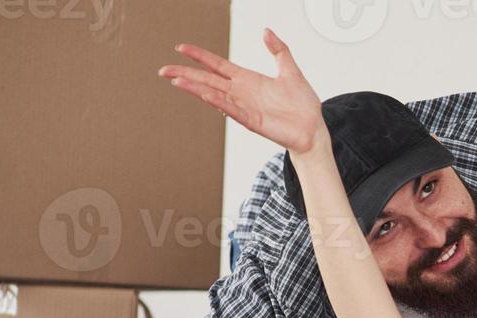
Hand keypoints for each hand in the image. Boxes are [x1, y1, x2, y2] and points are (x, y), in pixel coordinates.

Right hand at [159, 28, 325, 155]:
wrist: (314, 129)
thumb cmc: (302, 104)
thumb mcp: (290, 70)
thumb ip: (278, 50)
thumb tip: (266, 30)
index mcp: (247, 80)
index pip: (217, 65)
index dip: (200, 56)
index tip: (181, 48)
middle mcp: (242, 93)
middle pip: (208, 80)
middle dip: (186, 74)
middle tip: (163, 70)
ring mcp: (245, 108)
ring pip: (214, 95)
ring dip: (196, 88)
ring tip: (176, 81)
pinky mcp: (254, 122)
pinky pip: (233, 111)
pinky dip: (220, 103)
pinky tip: (205, 95)